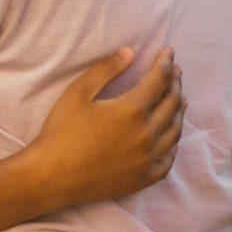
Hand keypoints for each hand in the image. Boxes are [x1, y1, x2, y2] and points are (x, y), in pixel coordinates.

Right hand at [25, 48, 183, 210]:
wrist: (52, 176)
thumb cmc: (61, 132)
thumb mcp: (78, 92)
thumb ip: (106, 70)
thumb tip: (130, 52)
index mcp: (132, 110)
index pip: (159, 80)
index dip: (166, 63)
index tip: (168, 53)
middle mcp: (147, 134)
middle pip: (173, 103)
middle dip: (176, 83)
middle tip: (175, 72)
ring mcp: (148, 159)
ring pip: (175, 131)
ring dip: (179, 111)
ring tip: (179, 99)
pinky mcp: (144, 178)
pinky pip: (169, 159)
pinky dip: (173, 143)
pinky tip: (170, 137)